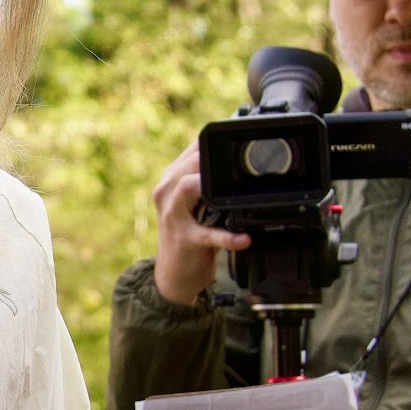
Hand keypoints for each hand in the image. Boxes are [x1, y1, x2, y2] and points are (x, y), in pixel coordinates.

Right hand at [150, 141, 249, 306]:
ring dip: (208, 185)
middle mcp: (166, 193)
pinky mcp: (185, 239)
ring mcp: (172, 215)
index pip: (192, 149)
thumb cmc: (188, 235)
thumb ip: (208, 182)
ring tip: (230, 187)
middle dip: (212, 155)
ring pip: (187, 187)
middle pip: (188, 162)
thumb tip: (239, 159)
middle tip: (242, 155)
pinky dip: (228, 237)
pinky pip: (207, 235)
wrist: (173, 276)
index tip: (240, 133)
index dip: (213, 140)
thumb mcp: (194, 204)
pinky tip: (244, 240)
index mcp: (171, 180)